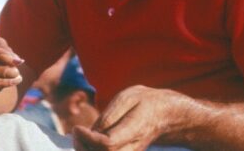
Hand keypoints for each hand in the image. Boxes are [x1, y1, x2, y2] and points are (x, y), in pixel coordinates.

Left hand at [73, 85, 188, 150]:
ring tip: (80, 137)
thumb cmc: (145, 102)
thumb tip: (91, 131)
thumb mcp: (128, 98)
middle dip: (83, 148)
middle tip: (77, 133)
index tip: (77, 128)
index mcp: (134, 129)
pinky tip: (87, 141)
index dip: (88, 138)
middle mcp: (132, 147)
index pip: (108, 144)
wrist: (166, 116)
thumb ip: (109, 115)